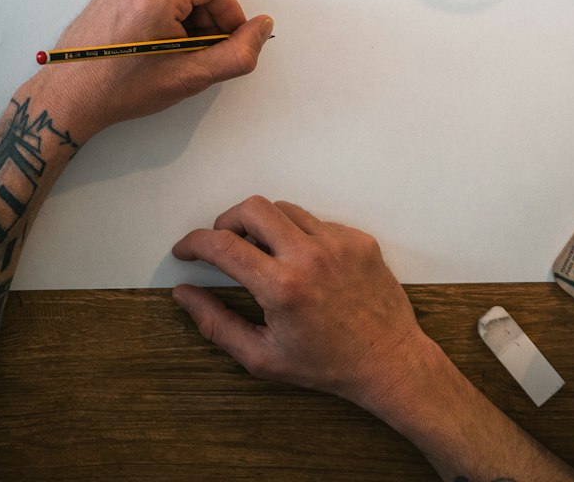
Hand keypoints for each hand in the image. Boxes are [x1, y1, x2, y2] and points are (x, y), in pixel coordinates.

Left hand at [24, 0, 273, 144]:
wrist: (68, 96)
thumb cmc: (122, 89)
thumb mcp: (190, 77)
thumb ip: (238, 53)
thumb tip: (262, 26)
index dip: (227, 9)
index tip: (220, 40)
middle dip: (207, 14)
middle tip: (197, 51)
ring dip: (188, 13)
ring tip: (174, 50)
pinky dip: (167, 10)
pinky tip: (157, 42)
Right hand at [171, 196, 433, 408]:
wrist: (389, 361)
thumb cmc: (326, 365)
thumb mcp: (262, 357)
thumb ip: (216, 324)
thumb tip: (185, 294)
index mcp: (282, 287)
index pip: (223, 246)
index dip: (194, 243)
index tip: (186, 249)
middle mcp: (310, 256)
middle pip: (252, 208)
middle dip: (227, 220)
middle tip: (223, 243)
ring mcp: (337, 243)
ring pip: (284, 209)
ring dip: (264, 225)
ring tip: (264, 255)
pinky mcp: (357, 239)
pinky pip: (316, 222)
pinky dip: (299, 235)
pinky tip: (303, 264)